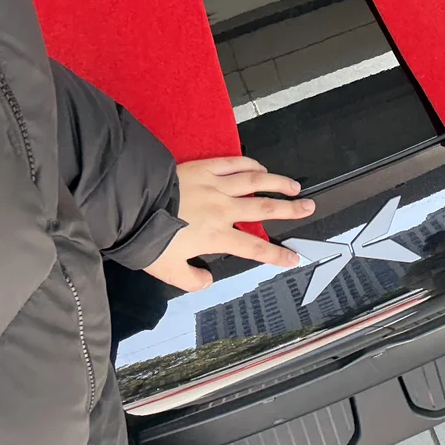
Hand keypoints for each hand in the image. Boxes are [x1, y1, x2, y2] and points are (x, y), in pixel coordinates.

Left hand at [143, 157, 313, 291]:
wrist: (134, 206)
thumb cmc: (151, 239)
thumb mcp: (169, 271)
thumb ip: (192, 280)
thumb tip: (208, 281)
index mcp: (217, 237)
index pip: (254, 248)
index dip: (277, 255)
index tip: (295, 257)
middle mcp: (223, 210)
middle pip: (264, 209)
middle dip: (290, 210)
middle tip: (309, 207)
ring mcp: (216, 186)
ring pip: (255, 182)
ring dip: (277, 183)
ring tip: (294, 185)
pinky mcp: (204, 168)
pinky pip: (233, 163)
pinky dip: (249, 164)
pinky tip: (260, 166)